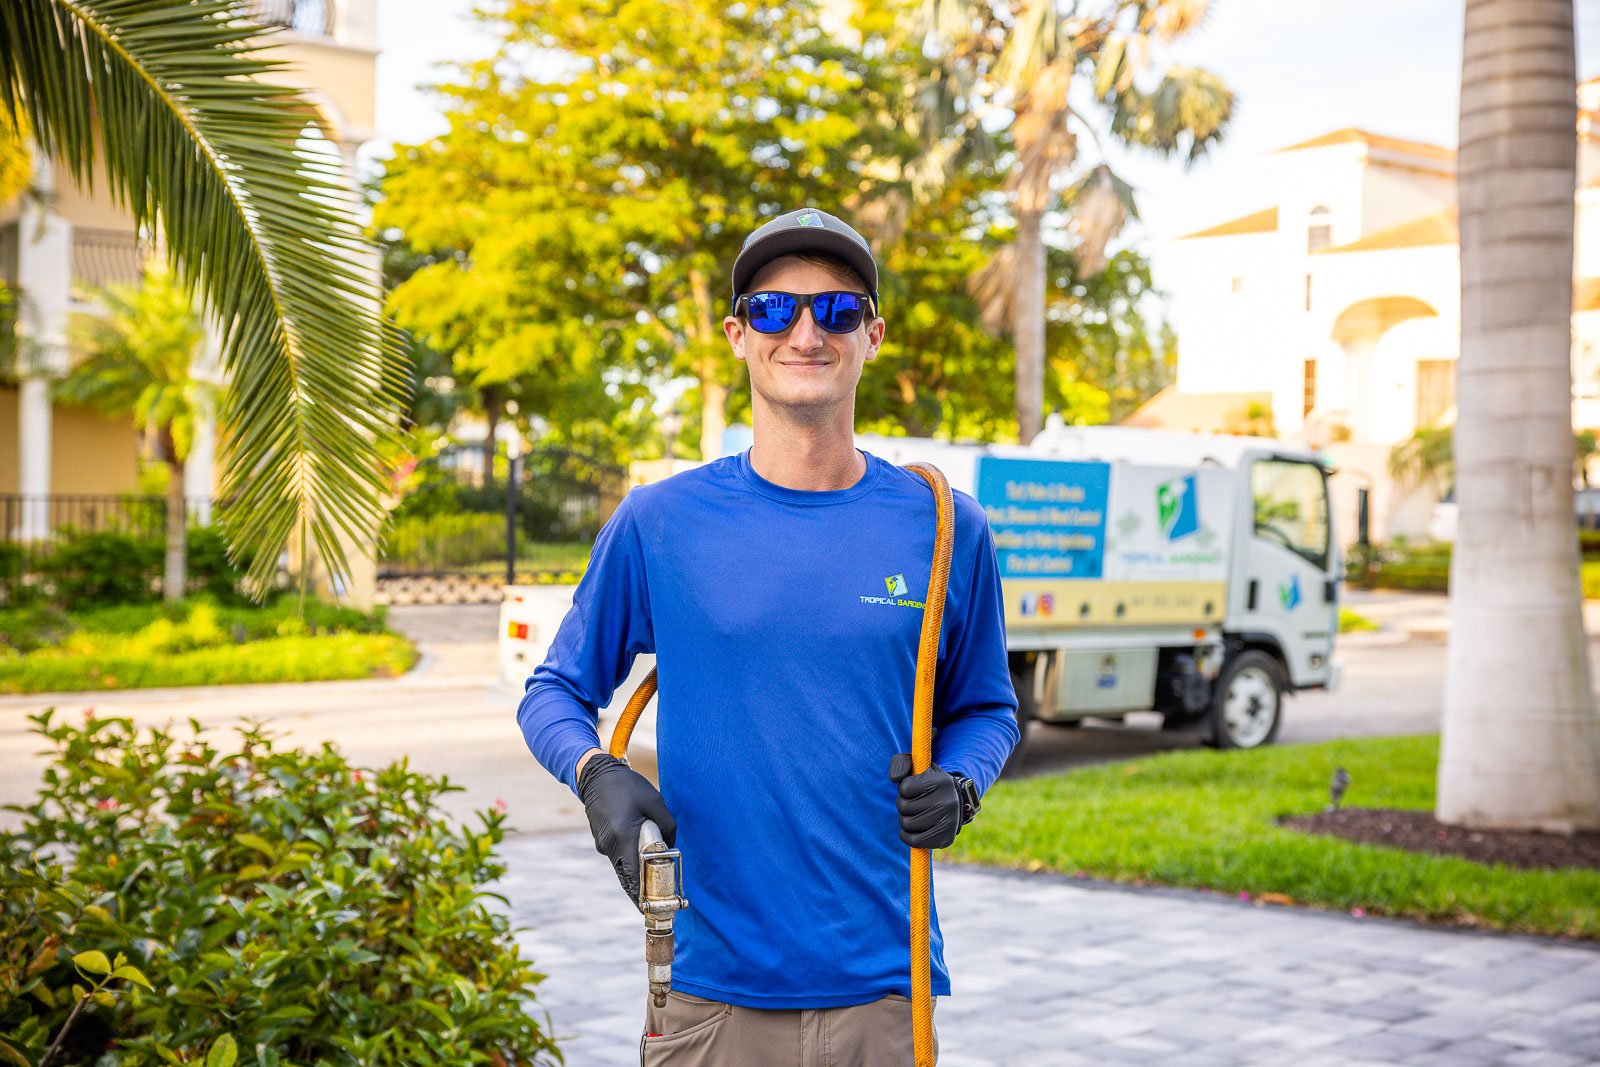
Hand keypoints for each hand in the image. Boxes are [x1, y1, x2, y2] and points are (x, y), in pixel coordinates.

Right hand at [578, 753, 676, 902]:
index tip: (650, 910)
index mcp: (623, 837)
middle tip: (656, 906)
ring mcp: (603, 845)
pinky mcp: (602, 840)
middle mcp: (610, 846)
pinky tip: (641, 868)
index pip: (633, 876)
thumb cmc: (627, 786)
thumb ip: (667, 826)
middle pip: (626, 878)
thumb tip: (670, 845)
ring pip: (621, 870)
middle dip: (640, 894)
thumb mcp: (655, 802)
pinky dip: (629, 867)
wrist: (596, 776)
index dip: (642, 896)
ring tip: (651, 891)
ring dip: (635, 880)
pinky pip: (618, 859)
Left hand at [888, 753, 963, 849]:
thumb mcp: (916, 765)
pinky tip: (911, 829)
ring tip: (913, 813)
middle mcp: (949, 802)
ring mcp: (949, 822)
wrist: (952, 800)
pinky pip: (915, 841)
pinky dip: (907, 836)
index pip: (904, 788)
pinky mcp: (946, 839)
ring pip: (907, 824)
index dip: (903, 789)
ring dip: (904, 819)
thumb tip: (894, 778)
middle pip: (904, 807)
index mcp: (942, 781)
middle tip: (912, 802)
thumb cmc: (928, 782)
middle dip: (902, 804)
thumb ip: (901, 764)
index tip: (912, 788)